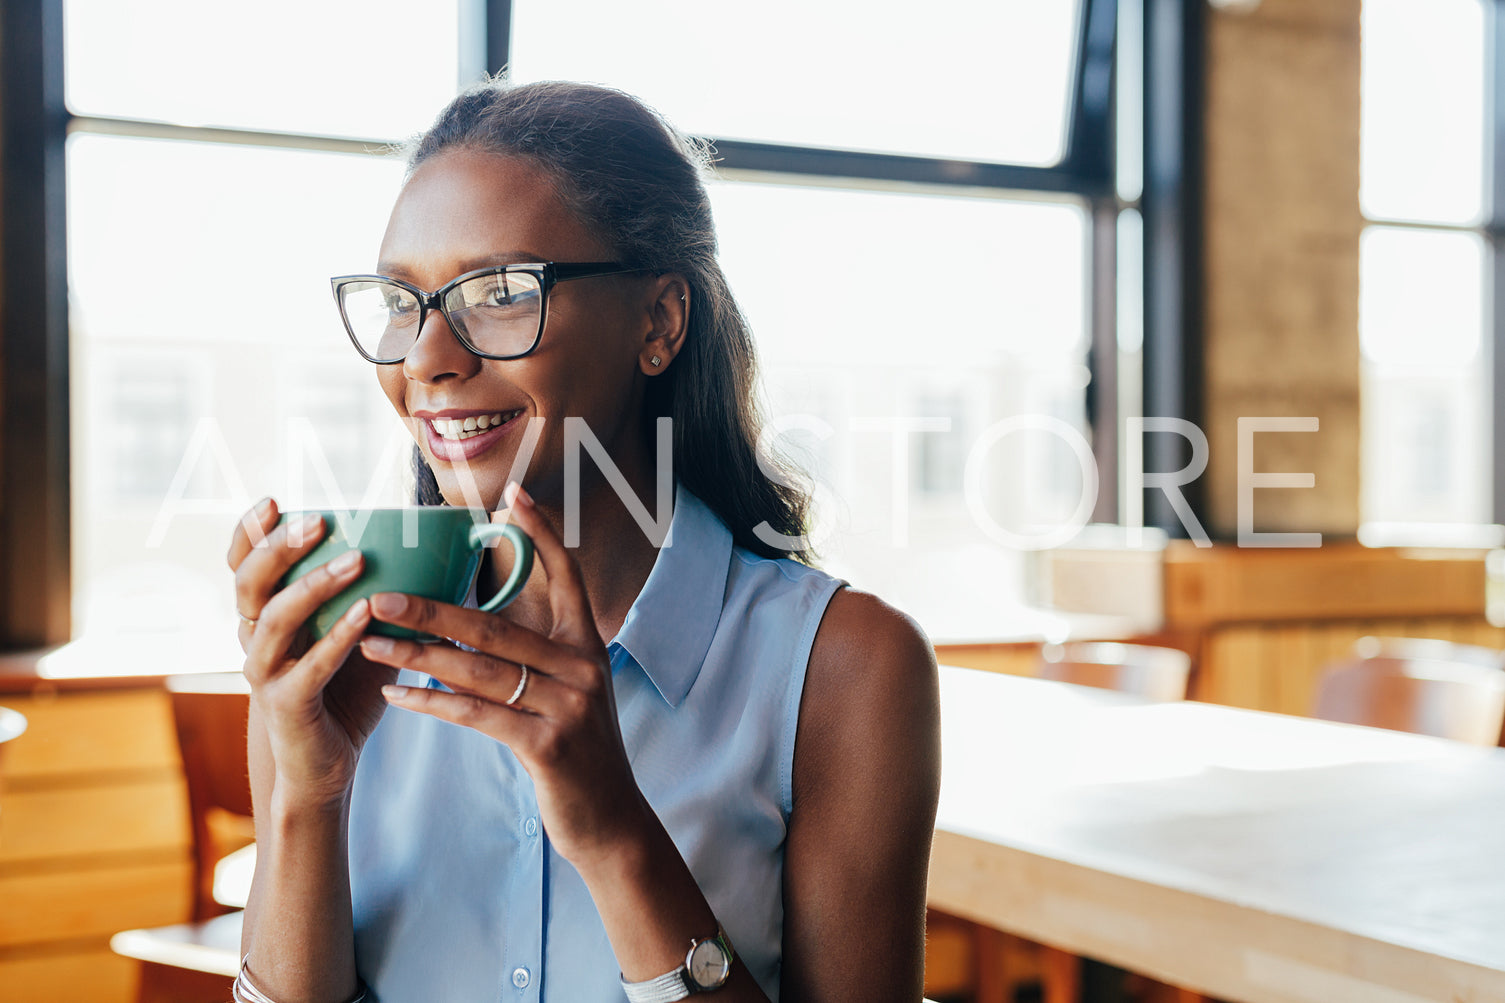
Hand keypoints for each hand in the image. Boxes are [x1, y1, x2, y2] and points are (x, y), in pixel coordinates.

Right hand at [228, 499, 396, 808]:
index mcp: (264, 616)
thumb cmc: (342, 690)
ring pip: (275, 619)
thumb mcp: (354, 634)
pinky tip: (365, 613)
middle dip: (278, 548)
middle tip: (316, 521)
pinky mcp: (287, 704)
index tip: (273, 500)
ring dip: (314, 585)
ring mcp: (265, 673)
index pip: (242, 566)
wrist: (323, 764)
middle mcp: (254, 640)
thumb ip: (371, 593)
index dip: (250, 532)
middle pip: (249, 583)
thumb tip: (427, 548)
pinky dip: (338, 637)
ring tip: (355, 560)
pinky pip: (310, 665)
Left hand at [358, 482, 649, 868]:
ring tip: (370, 642)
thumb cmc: (576, 752)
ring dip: (417, 654)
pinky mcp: (548, 744)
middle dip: (431, 608)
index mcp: (587, 646)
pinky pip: (478, 715)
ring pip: (479, 669)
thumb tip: (468, 626)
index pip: (567, 575)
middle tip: (379, 593)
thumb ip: (533, 658)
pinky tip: (395, 696)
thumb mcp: (568, 693)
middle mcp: (581, 667)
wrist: (610, 820)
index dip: (542, 534)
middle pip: (495, 625)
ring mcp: (568, 705)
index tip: (512, 495)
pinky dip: (432, 703)